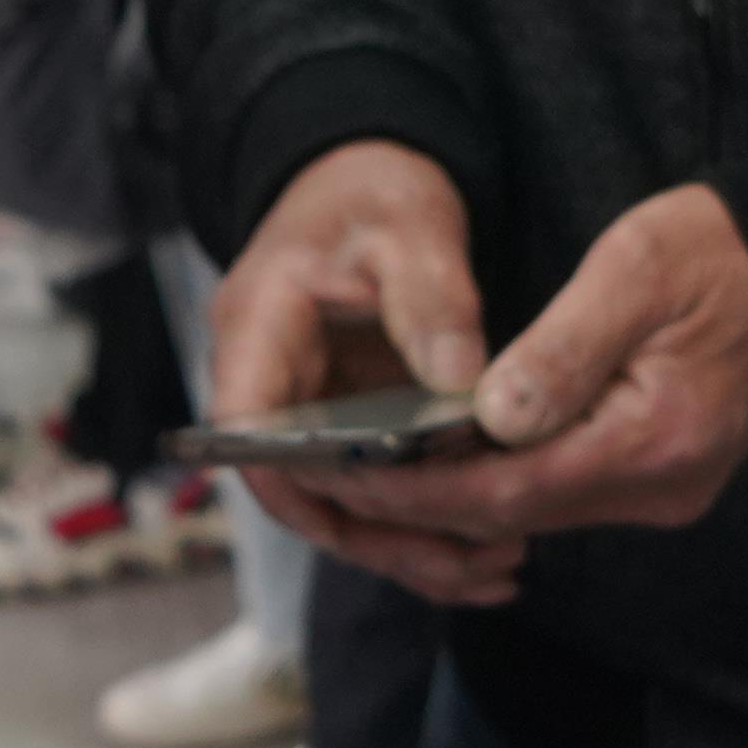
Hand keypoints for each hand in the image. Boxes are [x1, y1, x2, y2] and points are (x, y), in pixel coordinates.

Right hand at [209, 139, 510, 603]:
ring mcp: (308, 410)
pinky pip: (377, 490)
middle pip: (302, 491)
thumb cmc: (373, 188)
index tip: (377, 521)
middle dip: (384, 539)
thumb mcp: (408, 225)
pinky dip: (428, 521)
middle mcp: (269, 383)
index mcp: (256, 329)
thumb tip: (461, 389)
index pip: (248, 434)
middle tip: (473, 564)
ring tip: (500, 572)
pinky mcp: (349, 424)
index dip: (301, 487)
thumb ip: (432, 301)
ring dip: (413, 545)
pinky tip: (491, 549)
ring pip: (342, 505)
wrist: (367, 176)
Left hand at [304, 181, 747, 568]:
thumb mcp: (635, 273)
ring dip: (453, 495)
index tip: (345, 475)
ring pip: (534, 510)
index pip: (508, 488)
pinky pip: (561, 493)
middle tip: (330, 474)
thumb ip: (562, 349)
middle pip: (514, 513)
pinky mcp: (657, 483)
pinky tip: (444, 456)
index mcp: (653, 439)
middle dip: (418, 500)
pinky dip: (499, 480)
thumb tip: (489, 416)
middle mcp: (659, 488)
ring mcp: (662, 494)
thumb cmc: (719, 256)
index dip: (419, 489)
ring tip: (366, 467)